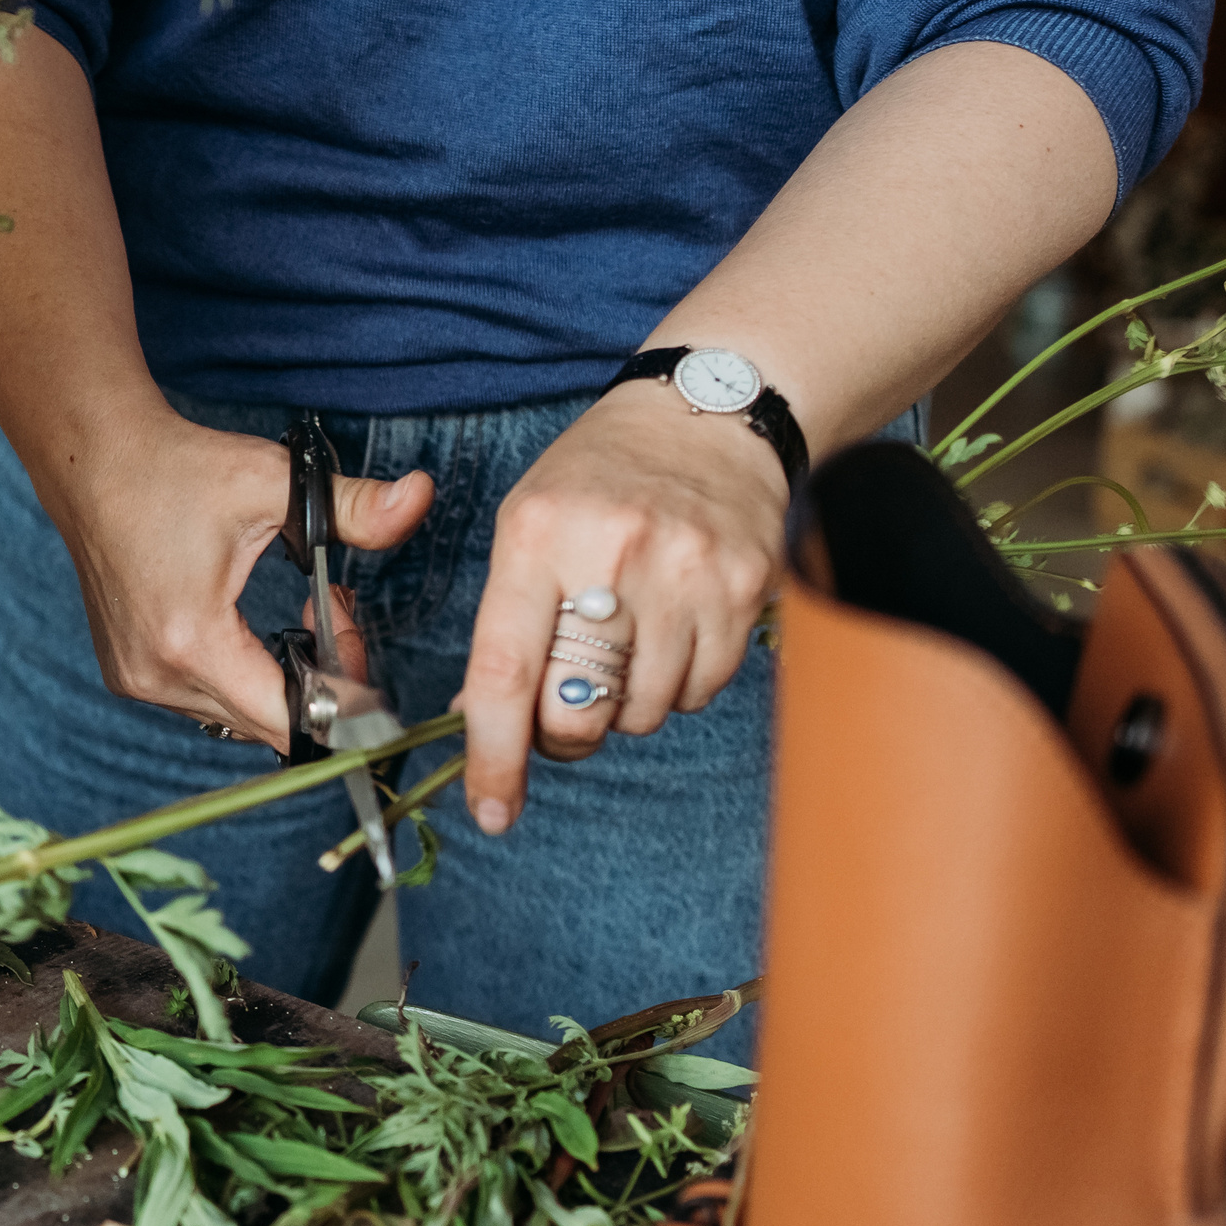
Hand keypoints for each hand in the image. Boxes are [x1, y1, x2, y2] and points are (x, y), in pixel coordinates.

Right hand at [36, 401, 432, 750]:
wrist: (93, 460)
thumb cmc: (176, 469)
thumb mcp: (273, 481)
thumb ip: (354, 506)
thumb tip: (419, 498)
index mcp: (192, 641)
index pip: (289, 719)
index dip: (343, 698)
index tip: (359, 646)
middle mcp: (156, 676)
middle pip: (268, 724)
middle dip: (319, 682)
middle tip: (335, 612)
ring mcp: (136, 680)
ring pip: (238, 717)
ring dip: (280, 682)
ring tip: (297, 617)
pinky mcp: (128, 673)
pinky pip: (205, 702)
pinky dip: (241, 677)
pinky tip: (251, 629)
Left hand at [458, 378, 787, 833]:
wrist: (706, 414)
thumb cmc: (599, 479)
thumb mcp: (528, 526)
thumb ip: (505, 624)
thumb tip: (479, 722)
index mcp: (539, 537)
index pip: (507, 674)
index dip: (495, 758)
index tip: (492, 810)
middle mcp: (614, 555)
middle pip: (578, 713)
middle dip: (565, 733)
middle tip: (566, 703)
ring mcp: (687, 573)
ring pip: (644, 712)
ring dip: (626, 703)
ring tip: (627, 639)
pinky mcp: (745, 588)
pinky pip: (702, 689)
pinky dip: (678, 681)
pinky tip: (672, 627)